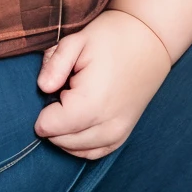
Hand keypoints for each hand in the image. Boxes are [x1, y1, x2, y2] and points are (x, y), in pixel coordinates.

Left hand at [34, 8, 171, 160]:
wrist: (150, 41)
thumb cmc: (111, 38)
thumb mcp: (77, 40)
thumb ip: (55, 64)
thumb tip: (43, 88)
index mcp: (92, 103)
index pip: (49, 127)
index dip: (42, 108)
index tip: (54, 87)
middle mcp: (107, 126)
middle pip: (59, 140)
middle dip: (52, 119)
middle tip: (62, 90)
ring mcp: (118, 134)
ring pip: (74, 150)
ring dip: (63, 132)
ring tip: (69, 101)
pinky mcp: (123, 136)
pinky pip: (93, 153)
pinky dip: (78, 143)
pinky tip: (76, 122)